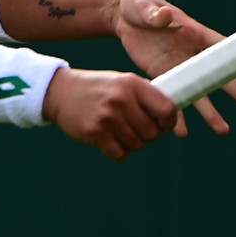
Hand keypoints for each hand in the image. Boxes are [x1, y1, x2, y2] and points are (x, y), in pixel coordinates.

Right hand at [43, 68, 177, 160]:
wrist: (61, 92)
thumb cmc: (98, 89)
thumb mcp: (123, 83)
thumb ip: (146, 96)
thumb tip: (174, 121)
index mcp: (132, 84)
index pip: (166, 109)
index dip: (170, 121)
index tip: (163, 124)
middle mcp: (121, 100)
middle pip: (152, 132)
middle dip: (148, 134)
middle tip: (135, 127)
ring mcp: (107, 117)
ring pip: (137, 145)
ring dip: (132, 142)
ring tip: (119, 130)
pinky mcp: (95, 133)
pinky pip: (121, 154)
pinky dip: (119, 152)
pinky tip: (111, 140)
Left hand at [110, 0, 235, 136]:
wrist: (122, 16)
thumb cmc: (138, 4)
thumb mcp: (145, 6)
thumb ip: (156, 13)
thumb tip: (165, 15)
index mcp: (193, 32)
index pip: (221, 44)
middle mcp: (191, 53)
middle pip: (217, 75)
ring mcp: (179, 66)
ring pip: (198, 92)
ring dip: (210, 112)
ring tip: (223, 130)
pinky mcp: (163, 75)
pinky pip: (173, 97)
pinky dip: (176, 115)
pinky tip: (181, 133)